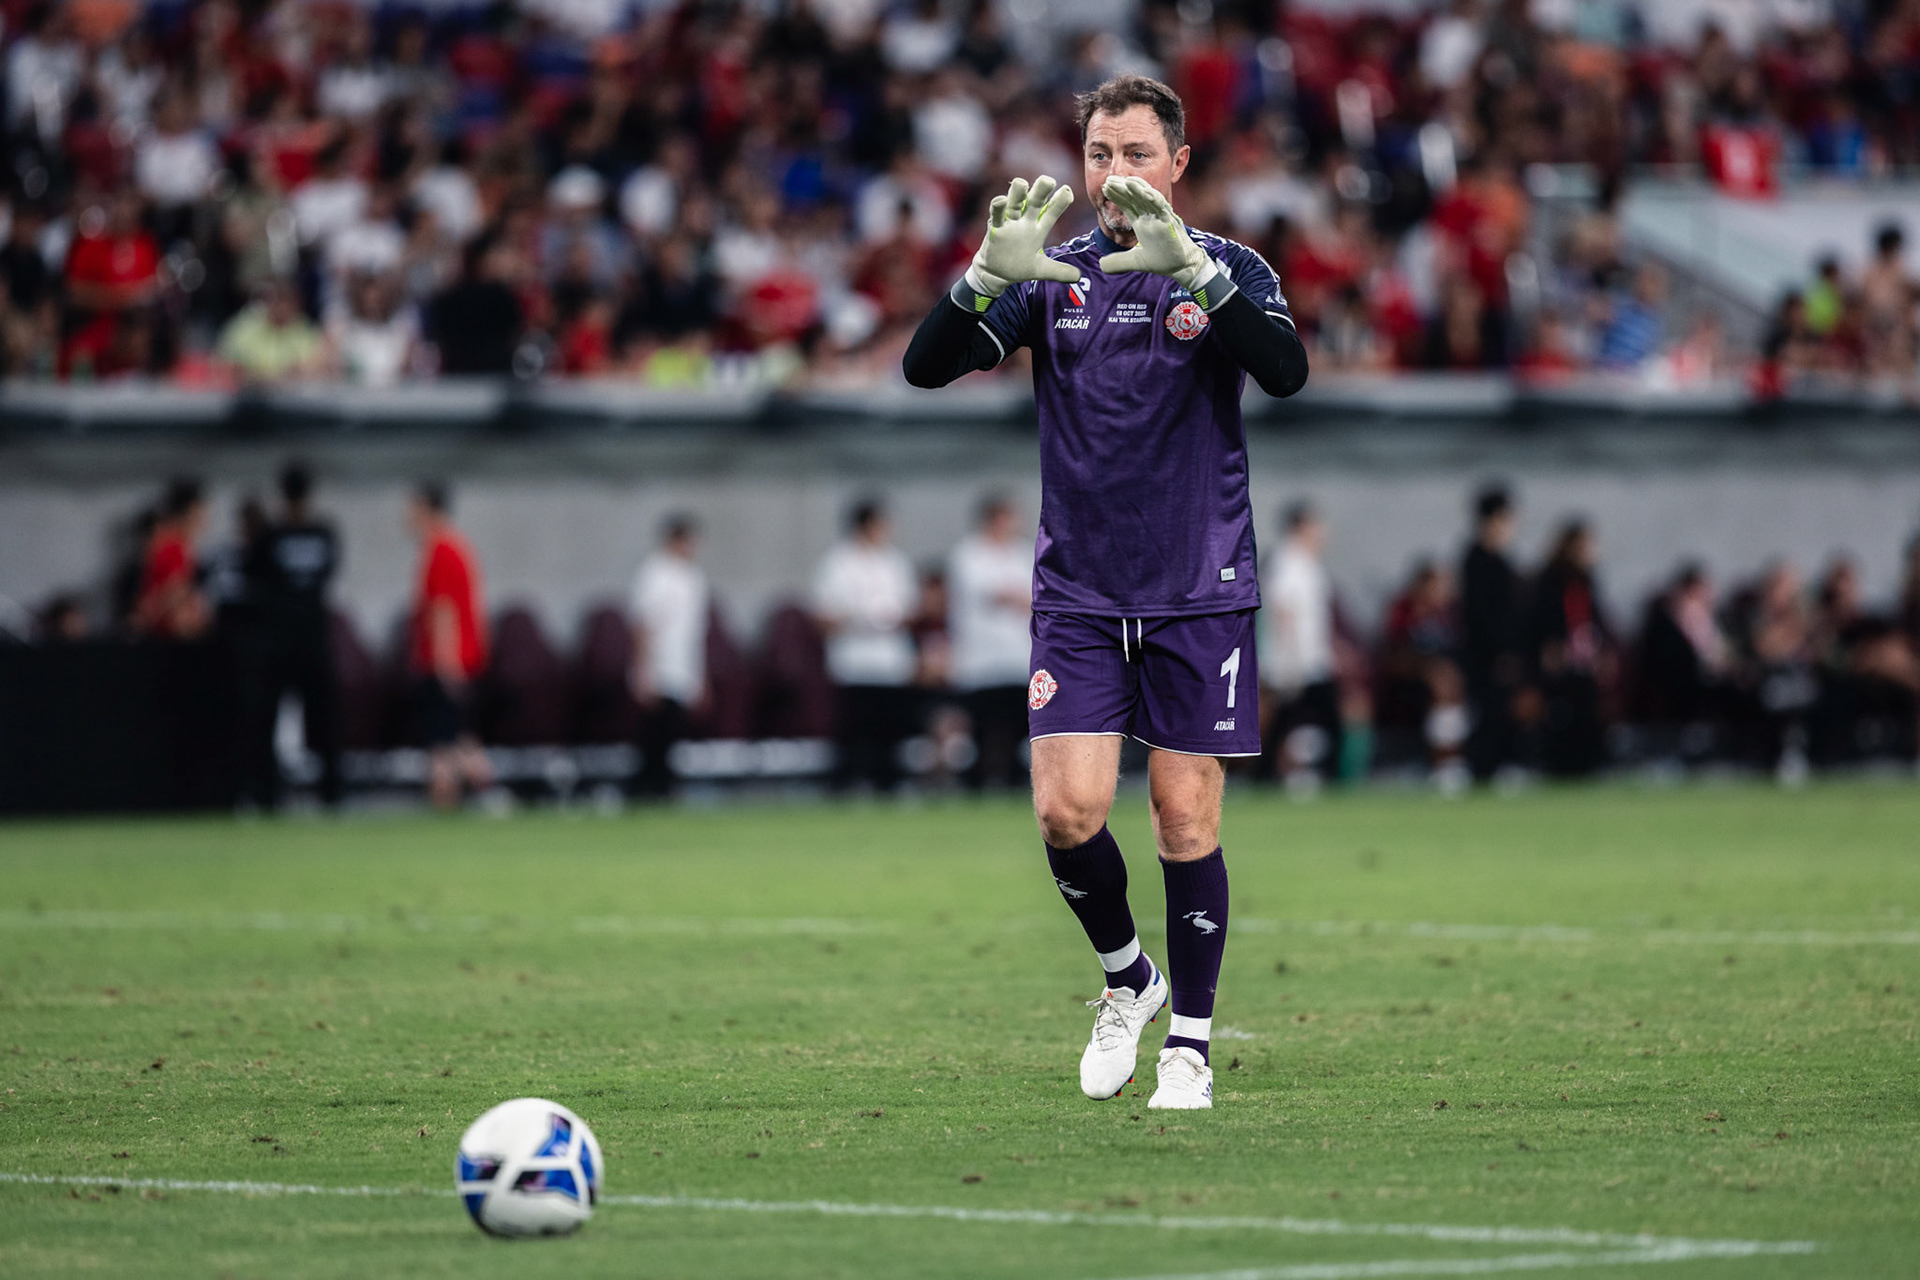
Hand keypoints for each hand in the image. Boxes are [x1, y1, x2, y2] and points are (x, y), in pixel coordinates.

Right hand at [965, 175, 1079, 297]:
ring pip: (1014, 201)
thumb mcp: (1041, 270)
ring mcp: (1010, 222)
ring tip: (1022, 184)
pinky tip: (1001, 201)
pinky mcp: (995, 228)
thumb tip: (1079, 277)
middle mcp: (1025, 221)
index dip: (1060, 201)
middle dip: (1041, 189)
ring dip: (1018, 192)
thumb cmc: (1019, 267)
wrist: (996, 274)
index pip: (1051, 211)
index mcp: (1038, 228)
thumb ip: (1059, 272)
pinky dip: (997, 206)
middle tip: (1048, 181)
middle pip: (1035, 200)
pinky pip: (996, 214)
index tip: (1067, 191)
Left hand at [1096, 176, 1212, 290]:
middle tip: (1110, 178)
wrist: (1181, 267)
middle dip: (1123, 187)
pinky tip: (1145, 192)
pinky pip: (1162, 207)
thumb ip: (1118, 262)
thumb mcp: (1135, 261)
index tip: (1105, 187)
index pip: (1128, 204)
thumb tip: (1100, 265)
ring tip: (1127, 180)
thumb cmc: (1163, 260)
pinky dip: (1154, 199)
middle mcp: (1150, 216)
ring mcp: (1161, 217)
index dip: (1117, 195)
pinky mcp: (1170, 222)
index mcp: (1142, 221)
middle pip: (1135, 197)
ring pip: (1148, 198)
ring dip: (1138, 188)